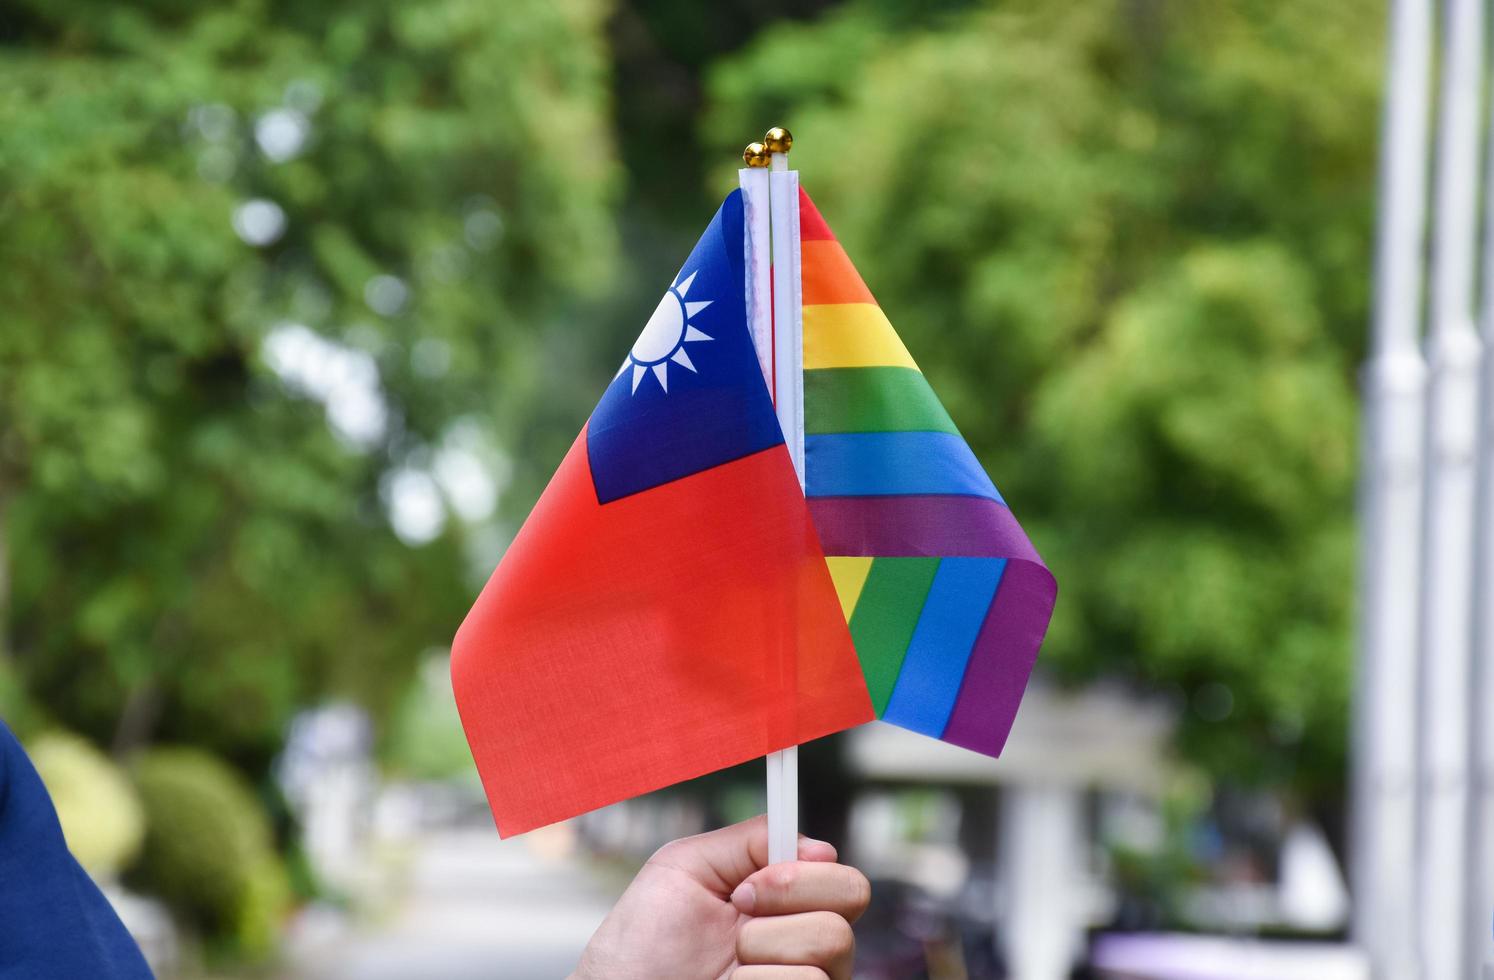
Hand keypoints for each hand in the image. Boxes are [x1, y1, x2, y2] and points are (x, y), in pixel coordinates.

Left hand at [570, 814, 870, 979]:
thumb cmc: (642, 942)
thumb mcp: (686, 866)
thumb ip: (748, 840)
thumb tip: (819, 845)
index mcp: (781, 898)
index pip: (838, 870)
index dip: (807, 867)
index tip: (754, 879)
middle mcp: (803, 939)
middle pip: (854, 893)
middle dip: (791, 894)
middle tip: (740, 910)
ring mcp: (802, 976)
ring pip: (833, 941)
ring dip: (764, 944)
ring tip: (727, 963)